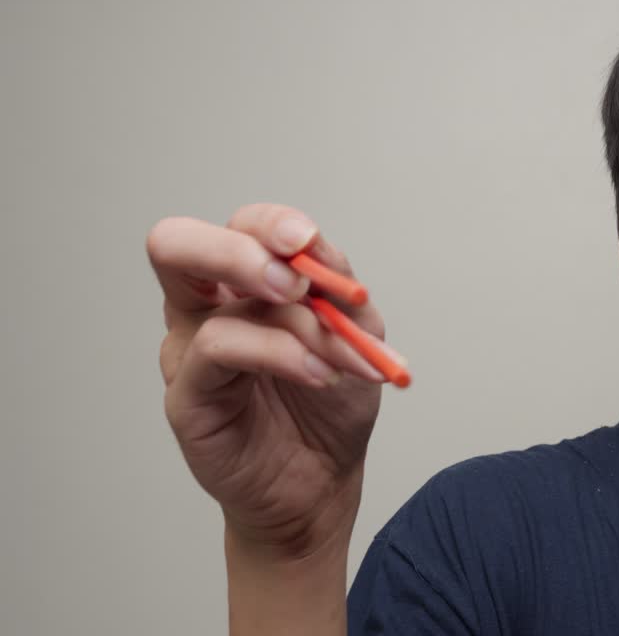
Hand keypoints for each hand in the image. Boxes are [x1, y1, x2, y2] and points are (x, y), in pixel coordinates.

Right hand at [147, 203, 395, 555]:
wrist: (325, 478)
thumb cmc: (333, 402)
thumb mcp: (357, 332)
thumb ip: (337, 286)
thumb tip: (314, 249)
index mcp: (246, 282)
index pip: (242, 226)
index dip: (272, 224)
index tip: (310, 242)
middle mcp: (206, 306)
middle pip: (176, 242)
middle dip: (241, 248)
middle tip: (297, 283)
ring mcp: (188, 349)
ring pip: (202, 296)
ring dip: (289, 319)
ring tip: (333, 355)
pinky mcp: (185, 394)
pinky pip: (217, 349)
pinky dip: (278, 353)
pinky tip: (317, 374)